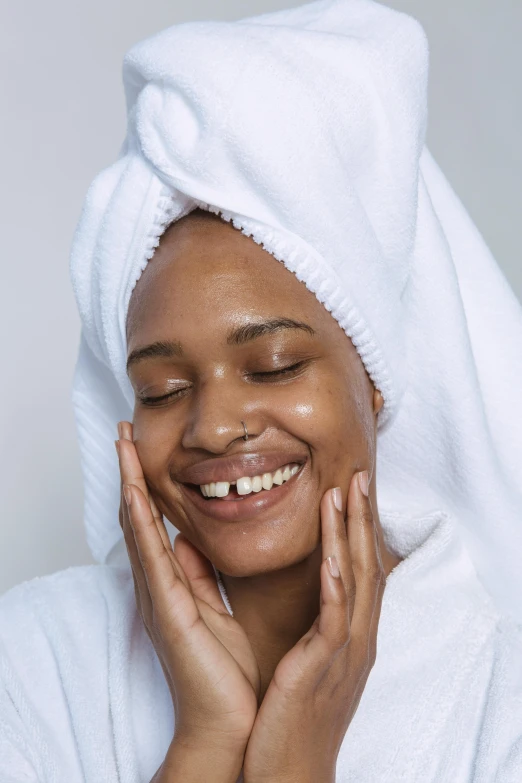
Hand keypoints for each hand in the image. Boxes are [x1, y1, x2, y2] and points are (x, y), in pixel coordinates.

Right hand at [115, 421, 260, 763]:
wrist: (227, 723)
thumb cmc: (223, 671)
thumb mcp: (213, 609)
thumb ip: (200, 575)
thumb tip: (190, 538)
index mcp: (172, 584)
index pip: (154, 523)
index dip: (145, 484)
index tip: (142, 448)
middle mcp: (158, 586)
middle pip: (138, 518)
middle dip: (130, 473)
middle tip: (123, 432)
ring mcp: (158, 598)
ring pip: (138, 529)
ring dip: (129, 484)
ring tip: (123, 445)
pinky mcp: (169, 611)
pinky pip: (152, 560)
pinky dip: (141, 523)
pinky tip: (135, 494)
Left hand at [242, 471, 385, 782]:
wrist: (288, 772)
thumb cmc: (289, 714)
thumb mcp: (301, 657)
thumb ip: (303, 619)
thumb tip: (297, 589)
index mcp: (347, 634)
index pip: (360, 570)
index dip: (358, 528)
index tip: (351, 490)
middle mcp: (355, 638)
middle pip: (367, 566)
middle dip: (363, 519)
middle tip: (360, 475)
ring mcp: (344, 653)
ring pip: (357, 583)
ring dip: (351, 536)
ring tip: (345, 493)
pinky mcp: (322, 669)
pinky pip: (335, 621)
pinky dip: (337, 587)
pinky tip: (333, 558)